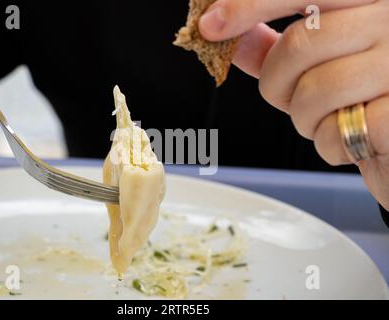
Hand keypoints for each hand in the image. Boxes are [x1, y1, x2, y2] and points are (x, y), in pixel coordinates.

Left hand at [199, 0, 388, 208]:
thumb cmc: (362, 99)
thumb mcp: (320, 63)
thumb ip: (275, 45)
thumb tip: (222, 28)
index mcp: (372, 0)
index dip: (249, 4)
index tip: (210, 26)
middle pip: (299, 43)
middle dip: (275, 83)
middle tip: (290, 98)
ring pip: (314, 91)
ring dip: (305, 119)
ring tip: (333, 119)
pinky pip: (336, 132)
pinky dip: (330, 146)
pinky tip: (354, 142)